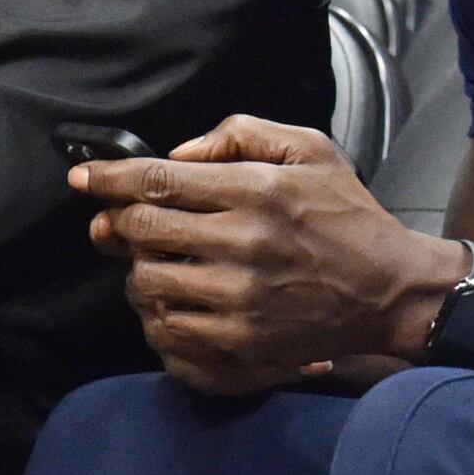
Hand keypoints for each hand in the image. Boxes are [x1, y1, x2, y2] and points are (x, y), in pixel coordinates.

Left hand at [77, 115, 454, 393]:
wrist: (390, 291)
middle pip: (143, 230)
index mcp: (257, 191)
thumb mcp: (309, 149)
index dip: (109, 178)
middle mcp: (244, 243)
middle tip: (114, 223)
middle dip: (118, 223)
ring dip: (138, 270)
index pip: (159, 181)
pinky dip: (158, 314)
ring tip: (157, 261)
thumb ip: (241, 133)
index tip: (82, 176)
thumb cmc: (347, 216)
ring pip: (147, 283)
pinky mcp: (241, 341)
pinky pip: (168, 330)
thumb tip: (179, 152)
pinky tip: (174, 299)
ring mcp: (239, 297)